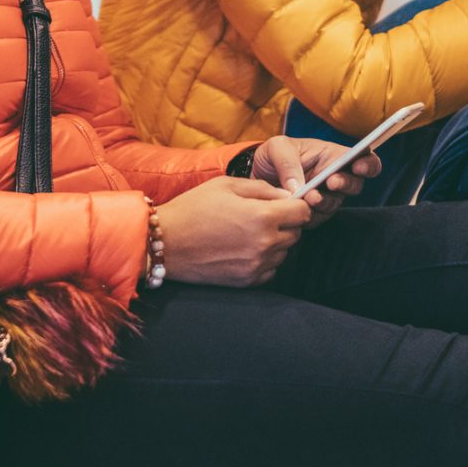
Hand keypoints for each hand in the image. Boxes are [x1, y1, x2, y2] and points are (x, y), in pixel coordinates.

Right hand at [155, 175, 312, 286]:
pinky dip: (264, 260)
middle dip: (285, 223)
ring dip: (275, 242)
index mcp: (262, 217)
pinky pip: (271, 270)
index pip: (302, 212)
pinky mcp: (246, 282)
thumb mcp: (227, 185)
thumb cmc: (193, 208)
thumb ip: (262, 188)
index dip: (295, 205)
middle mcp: (264, 244)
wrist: (165, 242)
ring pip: (284, 252)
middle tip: (262, 216)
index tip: (284, 204)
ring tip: (248, 232)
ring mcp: (256, 266)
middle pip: (296, 233)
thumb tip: (286, 195)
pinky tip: (244, 249)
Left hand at [249, 135, 379, 226]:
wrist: (256, 176)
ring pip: (335, 203)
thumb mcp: (277, 148)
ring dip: (325, 201)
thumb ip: (288, 163)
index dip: (368, 164)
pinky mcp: (313, 213)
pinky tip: (300, 209)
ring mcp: (326, 197)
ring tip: (310, 196)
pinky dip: (310, 215)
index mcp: (333, 155)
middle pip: (355, 184)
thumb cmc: (273, 156)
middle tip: (331, 182)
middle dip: (346, 184)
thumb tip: (298, 187)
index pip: (363, 158)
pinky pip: (318, 218)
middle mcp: (335, 177)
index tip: (358, 167)